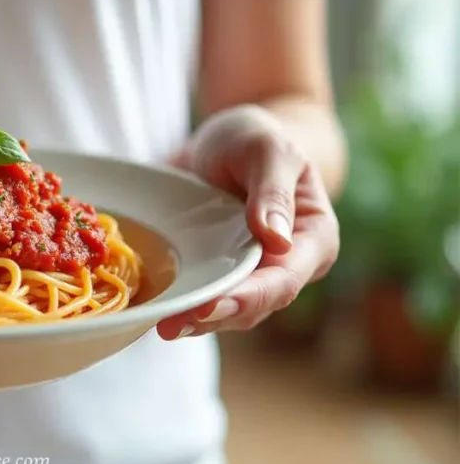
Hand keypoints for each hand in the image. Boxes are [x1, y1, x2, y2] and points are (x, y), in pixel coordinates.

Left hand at [156, 105, 339, 339]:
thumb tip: (277, 241)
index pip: (283, 281)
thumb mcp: (267, 150)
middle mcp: (284, 266)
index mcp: (312, 240)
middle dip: (213, 318)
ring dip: (192, 320)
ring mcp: (248, 272)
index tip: (209, 307)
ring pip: (225, 308)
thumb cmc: (258, 138)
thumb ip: (273, 191)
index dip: (247, 298)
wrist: (229, 137)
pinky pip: (199, 294)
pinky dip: (178, 302)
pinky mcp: (215, 270)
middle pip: (252, 305)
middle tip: (171, 326)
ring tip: (158, 324)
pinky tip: (151, 308)